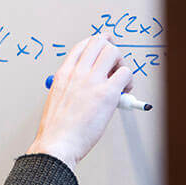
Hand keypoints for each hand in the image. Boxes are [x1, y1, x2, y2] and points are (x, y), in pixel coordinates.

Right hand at [27, 34, 132, 171]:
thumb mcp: (56, 98)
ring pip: (114, 53)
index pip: (82, 46)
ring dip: (121, 64)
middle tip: (117, 62)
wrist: (58, 142)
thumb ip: (70, 86)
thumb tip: (87, 84)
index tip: (105, 43)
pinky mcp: (107, 93)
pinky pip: (126, 73)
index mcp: (63, 74)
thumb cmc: (57, 128)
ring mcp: (92, 81)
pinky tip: (125, 92)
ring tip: (121, 81)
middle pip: (99, 43)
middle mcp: (77, 73)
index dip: (97, 42)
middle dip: (111, 49)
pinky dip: (129, 80)